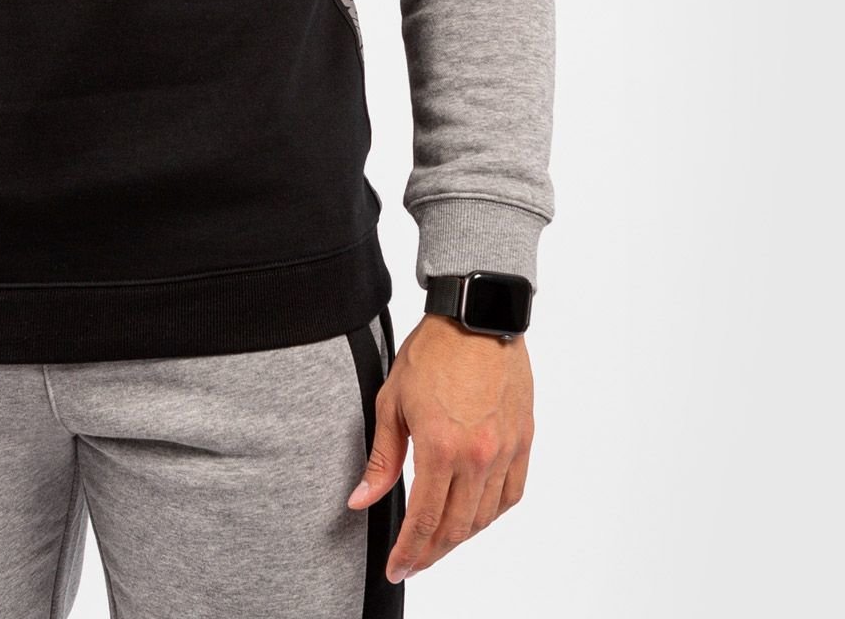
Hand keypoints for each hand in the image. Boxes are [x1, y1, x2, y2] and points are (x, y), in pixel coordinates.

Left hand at [346, 313, 533, 583]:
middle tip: (413, 562)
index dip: (409, 552)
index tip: (397, 567)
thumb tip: (362, 499)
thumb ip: (382, 458)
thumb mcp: (392, 402)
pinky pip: (511, 495)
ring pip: (484, 517)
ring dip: (460, 537)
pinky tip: (474, 516)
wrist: (476, 318)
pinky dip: (491, 513)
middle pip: (456, 528)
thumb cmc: (432, 351)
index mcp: (441, 448)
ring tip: (437, 542)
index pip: (425, 521)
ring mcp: (505, 451)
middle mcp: (478, 457)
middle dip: (431, 553)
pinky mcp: (523, 441)